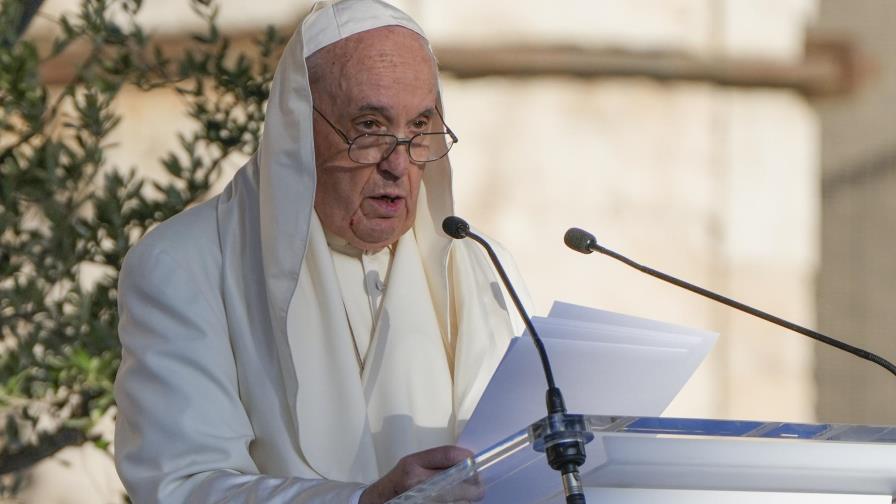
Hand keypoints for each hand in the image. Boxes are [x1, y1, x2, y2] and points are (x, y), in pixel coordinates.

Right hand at [359, 445, 477, 503]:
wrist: (378, 503)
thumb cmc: (397, 483)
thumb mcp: (411, 464)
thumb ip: (435, 461)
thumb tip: (466, 461)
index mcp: (412, 465)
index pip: (447, 455)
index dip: (466, 457)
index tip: (474, 462)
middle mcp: (416, 483)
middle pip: (458, 481)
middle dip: (474, 486)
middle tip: (478, 488)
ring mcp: (422, 500)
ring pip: (459, 501)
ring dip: (466, 501)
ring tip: (464, 499)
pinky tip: (456, 503)